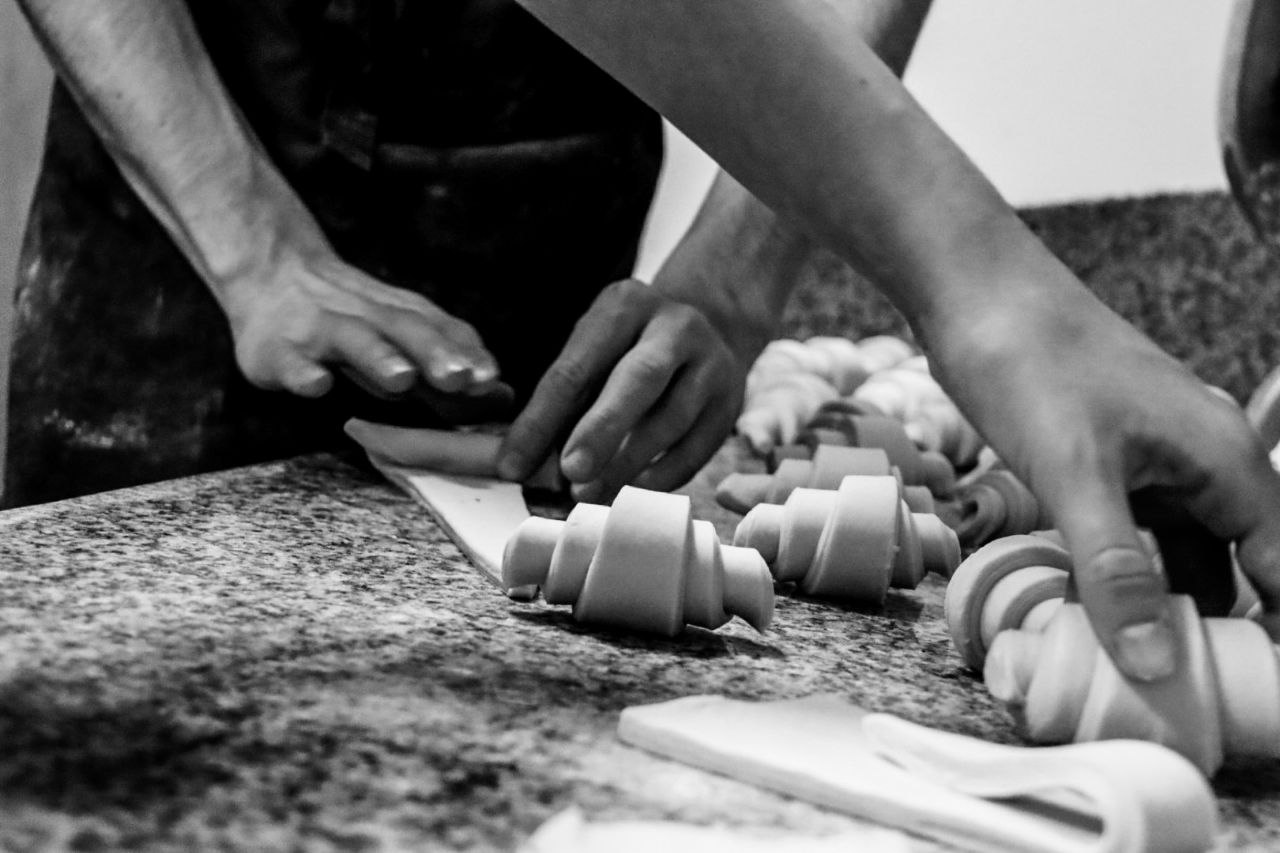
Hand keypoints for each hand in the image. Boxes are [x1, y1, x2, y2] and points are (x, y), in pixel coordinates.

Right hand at [223, 249, 499, 398]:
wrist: (270, 274)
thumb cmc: (349, 319)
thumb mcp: (401, 336)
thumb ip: (447, 365)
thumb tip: (504, 395)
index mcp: (399, 315)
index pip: (440, 330)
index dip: (465, 353)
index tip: (491, 378)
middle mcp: (365, 317)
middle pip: (405, 329)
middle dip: (434, 353)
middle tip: (460, 378)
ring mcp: (319, 331)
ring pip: (353, 340)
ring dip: (378, 357)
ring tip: (402, 379)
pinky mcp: (276, 350)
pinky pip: (290, 363)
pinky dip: (303, 374)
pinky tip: (319, 387)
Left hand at [496, 279, 747, 501]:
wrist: (708, 329)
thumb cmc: (627, 350)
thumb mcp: (593, 351)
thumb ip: (563, 401)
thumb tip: (523, 464)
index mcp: (624, 306)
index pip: (576, 366)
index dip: (541, 419)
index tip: (512, 466)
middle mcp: (674, 327)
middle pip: (639, 378)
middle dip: (601, 429)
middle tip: (569, 472)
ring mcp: (711, 364)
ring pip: (672, 417)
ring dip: (627, 463)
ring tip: (589, 492)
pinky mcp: (730, 403)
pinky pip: (696, 447)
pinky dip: (662, 475)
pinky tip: (631, 490)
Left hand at [932, 281, 1279, 681]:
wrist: (978, 294)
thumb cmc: (1034, 366)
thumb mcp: (1074, 475)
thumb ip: (1115, 571)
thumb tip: (1155, 663)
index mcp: (1226, 465)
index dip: (1273, 633)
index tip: (1245, 692)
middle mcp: (1206, 464)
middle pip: (1240, 568)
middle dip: (1215, 629)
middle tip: (1177, 692)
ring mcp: (1157, 460)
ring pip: (1182, 553)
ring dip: (1163, 604)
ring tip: (1135, 667)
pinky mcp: (1111, 460)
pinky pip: (1137, 531)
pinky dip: (1123, 572)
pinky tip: (1092, 607)